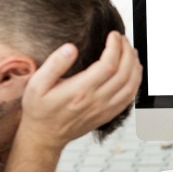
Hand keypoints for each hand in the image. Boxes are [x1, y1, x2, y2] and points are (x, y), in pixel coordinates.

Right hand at [19, 31, 141, 151]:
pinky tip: (133, 70)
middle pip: (124, 73)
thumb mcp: (36, 84)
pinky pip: (129, 98)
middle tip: (122, 39)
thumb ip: (54, 64)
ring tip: (130, 50)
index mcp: (80, 91)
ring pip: (131, 85)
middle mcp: (96, 101)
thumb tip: (70, 48)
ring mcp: (105, 110)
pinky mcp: (108, 115)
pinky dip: (136, 82)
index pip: (108, 65)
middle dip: (127, 52)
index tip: (113, 35)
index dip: (115, 47)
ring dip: (135, 65)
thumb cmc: (39, 110)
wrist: (45, 136)